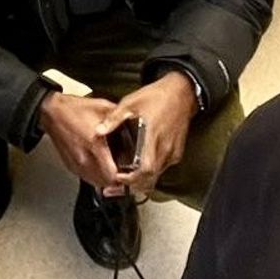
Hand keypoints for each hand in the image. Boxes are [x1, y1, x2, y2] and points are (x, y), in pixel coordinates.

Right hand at [39, 91, 126, 190]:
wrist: (51, 112)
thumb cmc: (74, 109)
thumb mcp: (102, 107)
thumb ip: (120, 117)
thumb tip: (135, 121)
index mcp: (94, 145)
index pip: (112, 174)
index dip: (124, 177)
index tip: (130, 172)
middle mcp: (84, 158)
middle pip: (105, 183)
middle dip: (117, 180)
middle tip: (124, 172)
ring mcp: (76, 163)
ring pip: (95, 183)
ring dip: (106, 180)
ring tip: (113, 170)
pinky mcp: (70, 165)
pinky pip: (86, 178)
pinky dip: (95, 176)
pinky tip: (100, 167)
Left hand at [108, 73, 197, 196]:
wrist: (182, 92)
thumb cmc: (157, 97)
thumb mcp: (130, 103)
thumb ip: (114, 119)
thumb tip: (98, 131)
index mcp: (153, 137)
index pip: (145, 169)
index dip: (132, 179)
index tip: (118, 178)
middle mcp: (165, 149)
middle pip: (151, 179)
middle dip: (133, 186)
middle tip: (116, 185)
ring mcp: (173, 152)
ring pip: (157, 176)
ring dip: (141, 181)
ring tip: (124, 180)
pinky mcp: (177, 152)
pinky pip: (163, 169)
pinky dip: (150, 173)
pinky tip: (139, 170)